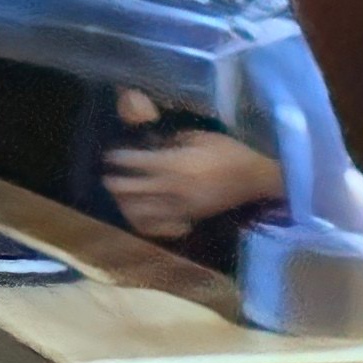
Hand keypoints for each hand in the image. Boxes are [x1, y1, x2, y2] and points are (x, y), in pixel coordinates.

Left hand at [104, 95, 283, 242]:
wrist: (254, 179)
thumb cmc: (229, 152)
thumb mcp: (200, 136)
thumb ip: (172, 140)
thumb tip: (151, 142)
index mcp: (174, 164)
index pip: (136, 163)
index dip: (119, 159)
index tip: (109, 155)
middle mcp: (172, 188)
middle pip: (130, 190)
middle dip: (114, 183)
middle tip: (107, 176)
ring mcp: (179, 207)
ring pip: (139, 212)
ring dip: (125, 204)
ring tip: (119, 196)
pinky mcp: (187, 218)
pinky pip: (158, 226)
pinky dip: (144, 221)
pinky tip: (138, 215)